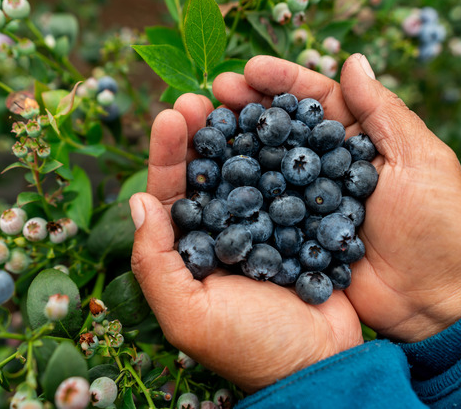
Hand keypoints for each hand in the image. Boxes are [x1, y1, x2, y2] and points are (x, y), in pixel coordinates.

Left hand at [129, 95, 362, 391]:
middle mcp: (222, 233)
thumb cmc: (251, 346)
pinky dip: (284, 152)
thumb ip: (155, 262)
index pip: (171, 195)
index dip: (168, 154)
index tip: (171, 114)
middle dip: (200, 133)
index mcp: (189, 253)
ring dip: (240, 134)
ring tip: (238, 97)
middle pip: (207, 173)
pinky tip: (283, 123)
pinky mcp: (301, 224)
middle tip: (199, 95)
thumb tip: (139, 201)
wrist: (322, 365)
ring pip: (247, 169)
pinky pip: (289, 181)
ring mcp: (263, 226)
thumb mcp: (190, 314)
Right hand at [213, 54, 460, 341]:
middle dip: (249, 106)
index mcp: (361, 139)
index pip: (318, 99)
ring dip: (234, 143)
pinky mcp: (294, 236)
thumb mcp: (421, 161)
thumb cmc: (437, 228)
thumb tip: (353, 59)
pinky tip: (209, 178)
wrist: (431, 303)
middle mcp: (329, 165)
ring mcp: (308, 202)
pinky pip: (262, 210)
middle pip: (283, 126)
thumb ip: (384, 112)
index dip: (284, 81)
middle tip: (214, 92)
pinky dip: (237, 194)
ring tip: (201, 126)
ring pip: (266, 164)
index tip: (249, 69)